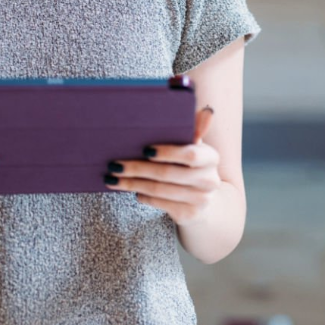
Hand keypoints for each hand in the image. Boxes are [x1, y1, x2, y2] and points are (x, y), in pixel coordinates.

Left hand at [105, 106, 219, 225]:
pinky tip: (133, 190)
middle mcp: (209, 180)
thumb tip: (206, 110)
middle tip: (114, 164)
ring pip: (159, 190)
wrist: (205, 202)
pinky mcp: (189, 215)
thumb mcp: (195, 148)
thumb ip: (195, 128)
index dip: (167, 152)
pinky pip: (159, 204)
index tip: (145, 149)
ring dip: (132, 183)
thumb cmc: (192, 167)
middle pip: (168, 173)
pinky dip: (143, 196)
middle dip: (137, 168)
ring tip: (113, 178)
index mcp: (211, 157)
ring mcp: (200, 199)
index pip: (190, 154)